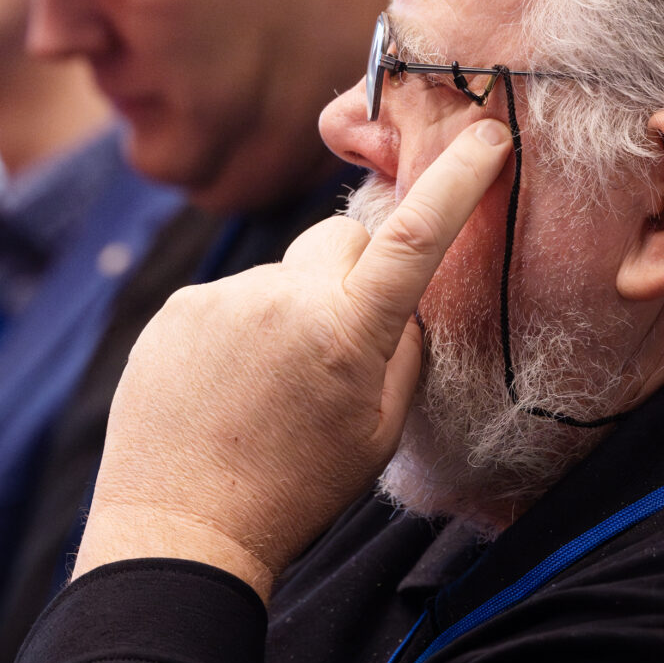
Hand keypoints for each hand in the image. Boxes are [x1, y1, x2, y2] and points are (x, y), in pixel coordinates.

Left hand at [78, 120, 512, 600]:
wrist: (179, 527)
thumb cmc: (292, 493)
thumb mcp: (377, 433)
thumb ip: (402, 352)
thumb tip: (404, 300)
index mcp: (346, 334)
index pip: (415, 236)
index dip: (457, 180)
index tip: (487, 135)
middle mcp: (282, 299)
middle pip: (343, 241)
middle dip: (356, 273)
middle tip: (340, 345)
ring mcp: (222, 298)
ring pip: (283, 277)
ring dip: (290, 312)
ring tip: (265, 390)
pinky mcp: (177, 307)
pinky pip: (230, 298)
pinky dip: (239, 330)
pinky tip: (225, 388)